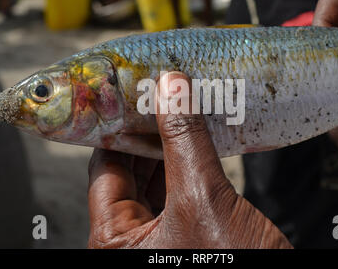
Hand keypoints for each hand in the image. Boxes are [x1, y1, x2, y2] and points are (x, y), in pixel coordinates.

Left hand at [87, 72, 291, 248]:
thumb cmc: (232, 262)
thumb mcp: (202, 198)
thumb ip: (184, 141)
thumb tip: (170, 85)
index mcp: (115, 240)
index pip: (106, 167)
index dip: (118, 127)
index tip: (132, 93)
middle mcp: (132, 238)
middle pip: (130, 171)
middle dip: (147, 133)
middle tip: (161, 94)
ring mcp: (162, 235)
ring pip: (158, 177)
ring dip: (171, 145)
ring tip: (181, 108)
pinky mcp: (190, 231)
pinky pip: (181, 188)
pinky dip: (189, 161)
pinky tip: (199, 137)